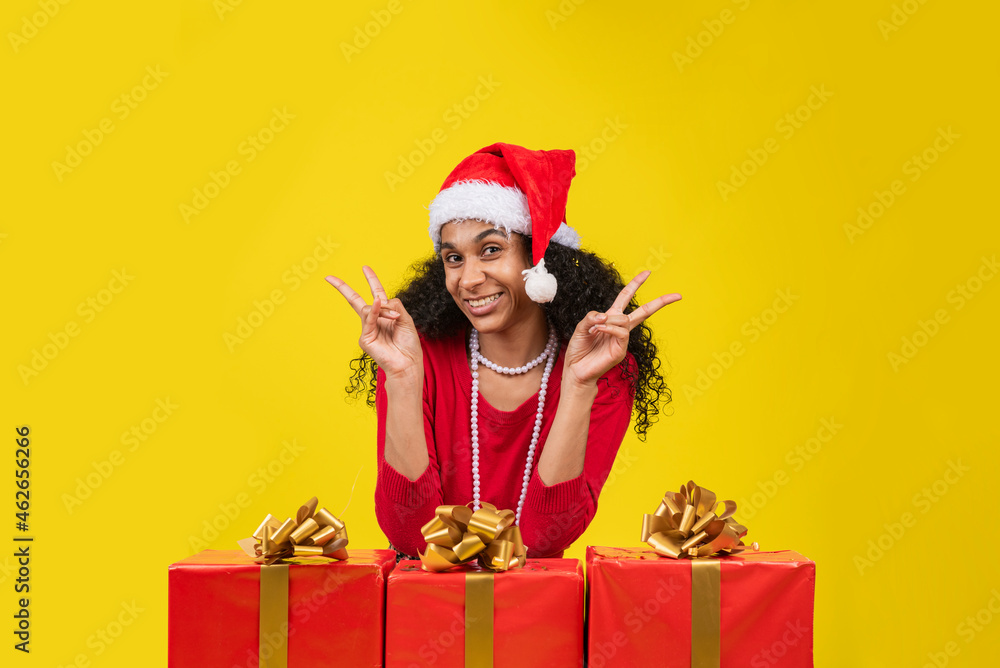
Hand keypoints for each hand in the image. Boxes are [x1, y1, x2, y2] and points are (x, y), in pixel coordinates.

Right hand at [326, 266, 421, 379]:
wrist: (408, 363)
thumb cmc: (408, 344)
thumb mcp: (405, 319)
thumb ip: (394, 305)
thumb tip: (379, 299)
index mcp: (385, 314)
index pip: (376, 293)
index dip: (371, 280)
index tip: (364, 267)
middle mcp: (374, 320)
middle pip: (356, 300)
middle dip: (342, 288)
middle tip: (329, 277)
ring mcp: (368, 329)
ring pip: (369, 308)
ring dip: (383, 310)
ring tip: (396, 318)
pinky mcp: (365, 339)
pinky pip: (369, 319)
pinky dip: (374, 311)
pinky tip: (377, 303)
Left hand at [562, 270, 680, 386]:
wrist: (576, 371)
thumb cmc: (579, 349)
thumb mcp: (581, 327)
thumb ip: (591, 317)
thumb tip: (604, 315)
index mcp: (610, 318)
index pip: (626, 297)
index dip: (636, 284)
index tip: (647, 273)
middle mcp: (619, 327)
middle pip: (643, 311)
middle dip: (660, 302)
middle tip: (677, 295)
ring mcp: (622, 340)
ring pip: (625, 320)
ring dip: (608, 321)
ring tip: (594, 329)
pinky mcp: (621, 350)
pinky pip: (621, 332)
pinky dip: (609, 328)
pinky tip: (599, 330)